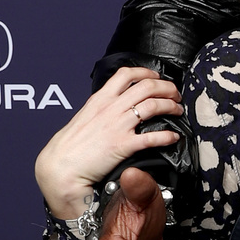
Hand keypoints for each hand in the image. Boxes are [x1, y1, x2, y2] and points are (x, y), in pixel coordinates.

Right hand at [35, 66, 181, 221]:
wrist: (61, 166)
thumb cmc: (71, 145)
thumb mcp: (85, 117)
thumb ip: (101, 109)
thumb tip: (113, 106)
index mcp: (100, 99)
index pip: (126, 74)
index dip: (147, 73)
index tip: (157, 77)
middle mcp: (110, 108)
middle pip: (146, 86)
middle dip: (166, 88)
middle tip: (175, 95)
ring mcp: (117, 125)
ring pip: (152, 105)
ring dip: (171, 106)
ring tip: (178, 111)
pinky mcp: (122, 145)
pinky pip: (151, 137)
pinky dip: (167, 136)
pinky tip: (174, 137)